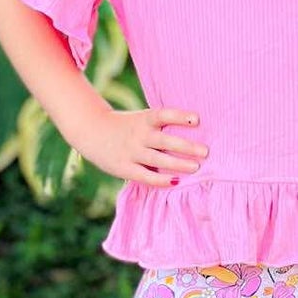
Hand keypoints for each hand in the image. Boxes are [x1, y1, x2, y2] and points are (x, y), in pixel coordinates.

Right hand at [69, 104, 207, 186]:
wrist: (92, 131)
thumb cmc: (126, 125)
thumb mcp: (140, 118)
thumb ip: (160, 125)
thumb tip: (194, 129)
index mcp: (144, 119)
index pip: (164, 115)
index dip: (180, 117)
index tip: (197, 120)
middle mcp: (139, 135)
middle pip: (166, 141)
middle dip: (187, 147)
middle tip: (205, 151)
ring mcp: (132, 152)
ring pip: (159, 160)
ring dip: (179, 164)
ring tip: (196, 167)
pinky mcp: (125, 168)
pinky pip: (146, 176)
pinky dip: (161, 180)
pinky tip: (176, 181)